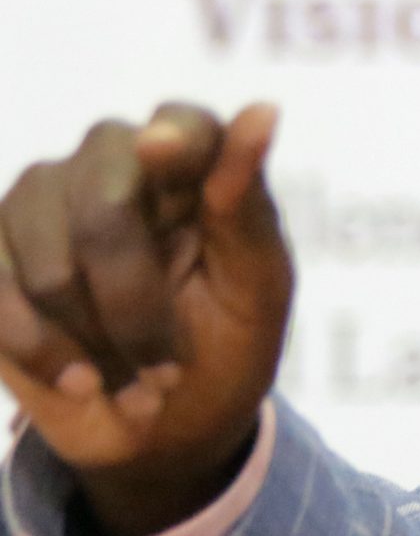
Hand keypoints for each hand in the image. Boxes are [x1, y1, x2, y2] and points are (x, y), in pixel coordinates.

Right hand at [0, 102, 292, 535]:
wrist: (167, 424)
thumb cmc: (227, 343)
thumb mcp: (258, 286)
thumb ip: (247, 203)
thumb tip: (264, 110)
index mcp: (190, 159)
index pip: (182, 126)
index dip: (173, 144)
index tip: (161, 153)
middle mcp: (110, 161)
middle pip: (105, 215)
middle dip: (137, 312)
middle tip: (167, 374)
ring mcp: (40, 200)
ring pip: (51, 270)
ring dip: (96, 347)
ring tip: (131, 382)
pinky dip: (43, 354)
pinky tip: (79, 381)